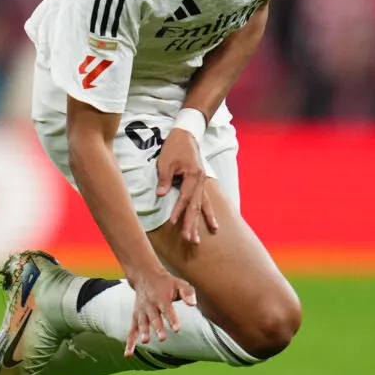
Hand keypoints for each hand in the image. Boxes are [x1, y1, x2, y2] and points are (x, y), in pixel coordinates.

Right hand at [126, 269, 197, 356]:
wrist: (145, 275)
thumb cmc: (166, 282)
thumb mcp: (179, 283)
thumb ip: (187, 293)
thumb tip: (193, 304)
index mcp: (161, 298)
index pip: (167, 309)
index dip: (172, 319)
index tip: (177, 329)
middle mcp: (149, 305)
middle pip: (154, 318)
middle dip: (157, 328)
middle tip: (162, 338)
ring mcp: (141, 312)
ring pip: (142, 323)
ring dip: (143, 332)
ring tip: (145, 341)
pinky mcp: (136, 317)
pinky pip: (132, 331)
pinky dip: (130, 342)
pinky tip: (128, 354)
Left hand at [155, 128, 218, 244]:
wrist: (188, 134)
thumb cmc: (174, 147)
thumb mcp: (165, 161)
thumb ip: (164, 179)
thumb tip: (161, 195)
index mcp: (193, 176)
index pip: (184, 197)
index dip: (178, 210)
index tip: (172, 223)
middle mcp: (201, 182)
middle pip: (196, 206)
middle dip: (192, 224)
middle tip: (190, 240)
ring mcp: (203, 183)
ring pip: (202, 206)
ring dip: (201, 223)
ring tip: (200, 239)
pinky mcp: (202, 183)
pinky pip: (206, 201)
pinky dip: (208, 214)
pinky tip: (213, 225)